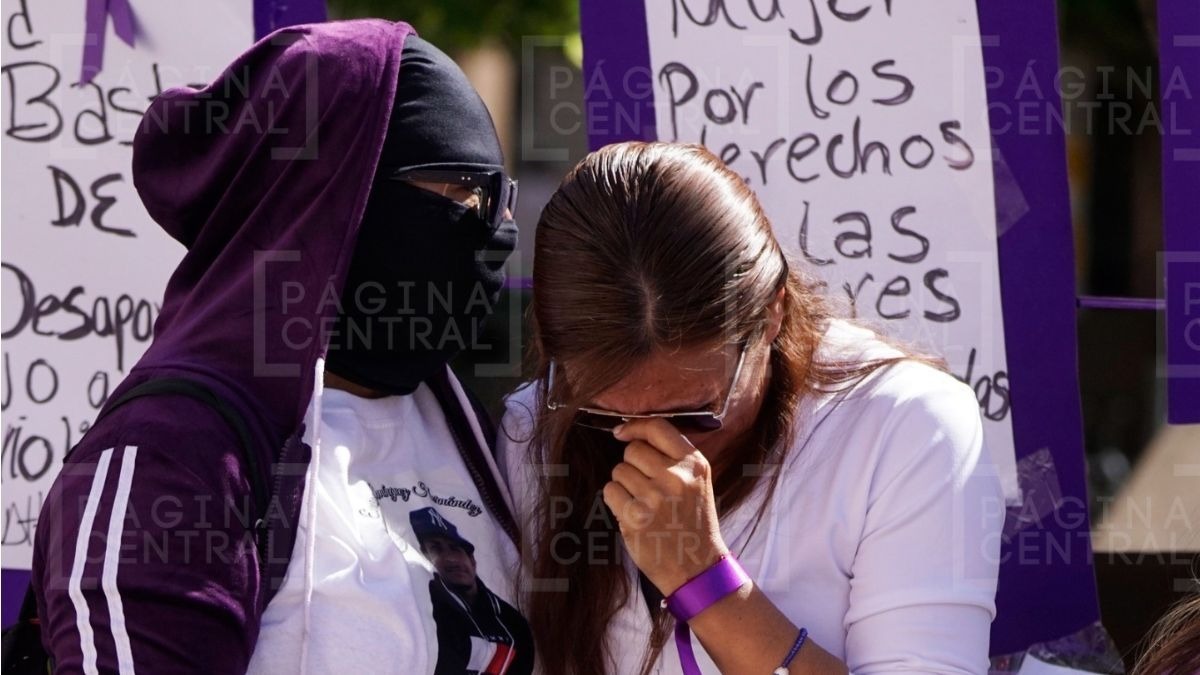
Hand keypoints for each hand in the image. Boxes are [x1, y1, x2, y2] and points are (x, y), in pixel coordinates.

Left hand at [603, 418, 727, 595]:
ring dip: (624, 485)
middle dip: (632, 465)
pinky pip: (610, 491)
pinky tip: (632, 514)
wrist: (697, 568)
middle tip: (645, 486)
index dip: (635, 426)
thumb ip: (673, 457)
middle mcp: (676, 476)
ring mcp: (655, 496)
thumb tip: (629, 433)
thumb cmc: (693, 522)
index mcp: (695, 464)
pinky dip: (615, 501)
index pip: (657, 427)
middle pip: (633, 450)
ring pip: (619, 470)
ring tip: (642, 503)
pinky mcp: (636, 516)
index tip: (621, 432)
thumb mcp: (697, 482)